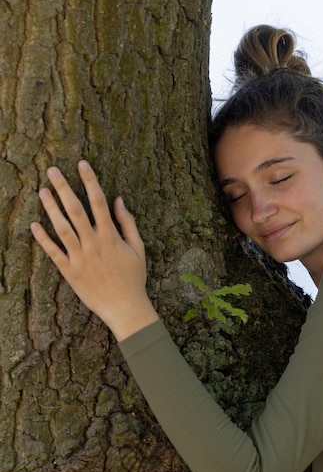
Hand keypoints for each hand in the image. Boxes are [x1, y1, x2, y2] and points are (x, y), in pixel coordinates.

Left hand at [31, 161, 158, 340]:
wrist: (124, 307)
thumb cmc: (134, 277)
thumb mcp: (138, 248)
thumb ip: (128, 223)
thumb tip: (118, 200)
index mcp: (110, 235)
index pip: (98, 201)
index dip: (90, 180)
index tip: (82, 164)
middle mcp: (93, 243)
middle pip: (75, 209)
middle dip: (64, 187)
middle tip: (52, 170)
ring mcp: (79, 257)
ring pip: (61, 228)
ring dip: (51, 208)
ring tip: (42, 191)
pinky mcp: (69, 272)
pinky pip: (53, 252)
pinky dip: (43, 239)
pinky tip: (34, 225)